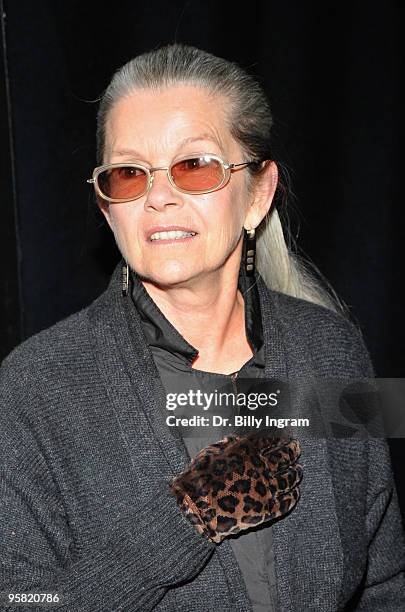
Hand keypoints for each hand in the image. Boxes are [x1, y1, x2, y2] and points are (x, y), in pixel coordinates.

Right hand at [170, 433, 302, 542]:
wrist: (197, 504)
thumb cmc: (201, 476)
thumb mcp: (212, 452)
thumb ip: (227, 444)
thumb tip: (234, 439)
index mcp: (248, 450)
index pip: (271, 440)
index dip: (280, 437)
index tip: (286, 435)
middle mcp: (261, 466)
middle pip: (285, 456)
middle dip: (293, 451)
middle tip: (297, 448)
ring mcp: (266, 487)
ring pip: (290, 478)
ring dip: (297, 472)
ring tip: (299, 469)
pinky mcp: (267, 508)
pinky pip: (287, 501)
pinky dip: (294, 495)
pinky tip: (296, 492)